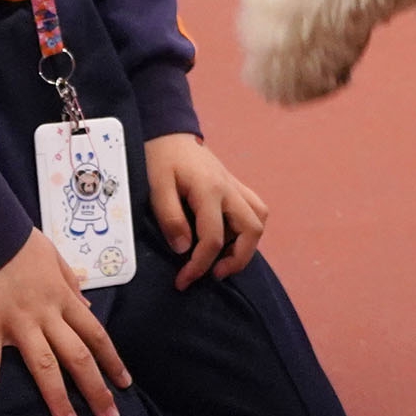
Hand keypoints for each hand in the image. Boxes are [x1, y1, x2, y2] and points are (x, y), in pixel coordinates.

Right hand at [0, 230, 131, 415]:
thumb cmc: (18, 241)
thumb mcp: (54, 257)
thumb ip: (71, 284)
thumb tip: (87, 309)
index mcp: (63, 298)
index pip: (96, 335)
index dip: (112, 361)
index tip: (125, 385)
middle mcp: (47, 314)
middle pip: (78, 356)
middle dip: (96, 389)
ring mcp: (18, 322)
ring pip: (44, 366)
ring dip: (58, 399)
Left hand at [146, 132, 267, 289]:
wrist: (171, 134)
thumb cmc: (161, 159)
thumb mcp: (156, 187)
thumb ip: (170, 217)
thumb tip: (183, 249)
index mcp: (209, 190)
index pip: (213, 238)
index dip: (199, 265)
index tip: (183, 281)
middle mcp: (229, 189)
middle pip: (251, 230)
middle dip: (236, 260)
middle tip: (213, 274)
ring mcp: (236, 187)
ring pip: (259, 220)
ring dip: (247, 245)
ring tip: (223, 259)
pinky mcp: (236, 186)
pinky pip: (255, 210)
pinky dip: (248, 229)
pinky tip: (229, 237)